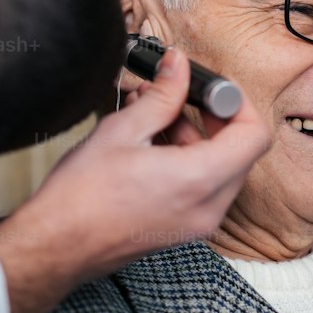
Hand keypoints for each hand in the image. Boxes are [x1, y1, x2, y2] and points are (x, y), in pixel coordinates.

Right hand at [0, 49, 270, 312]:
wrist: (57, 245)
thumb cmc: (82, 195)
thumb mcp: (123, 131)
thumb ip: (162, 95)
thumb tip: (179, 66)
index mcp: (201, 180)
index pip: (255, 135)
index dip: (238, 104)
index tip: (211, 89)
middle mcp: (209, 207)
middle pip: (240, 151)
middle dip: (212, 118)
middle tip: (179, 97)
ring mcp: (198, 223)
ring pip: (220, 168)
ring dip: (193, 137)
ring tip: (151, 115)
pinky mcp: (182, 228)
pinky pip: (202, 187)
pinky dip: (185, 160)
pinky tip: (148, 142)